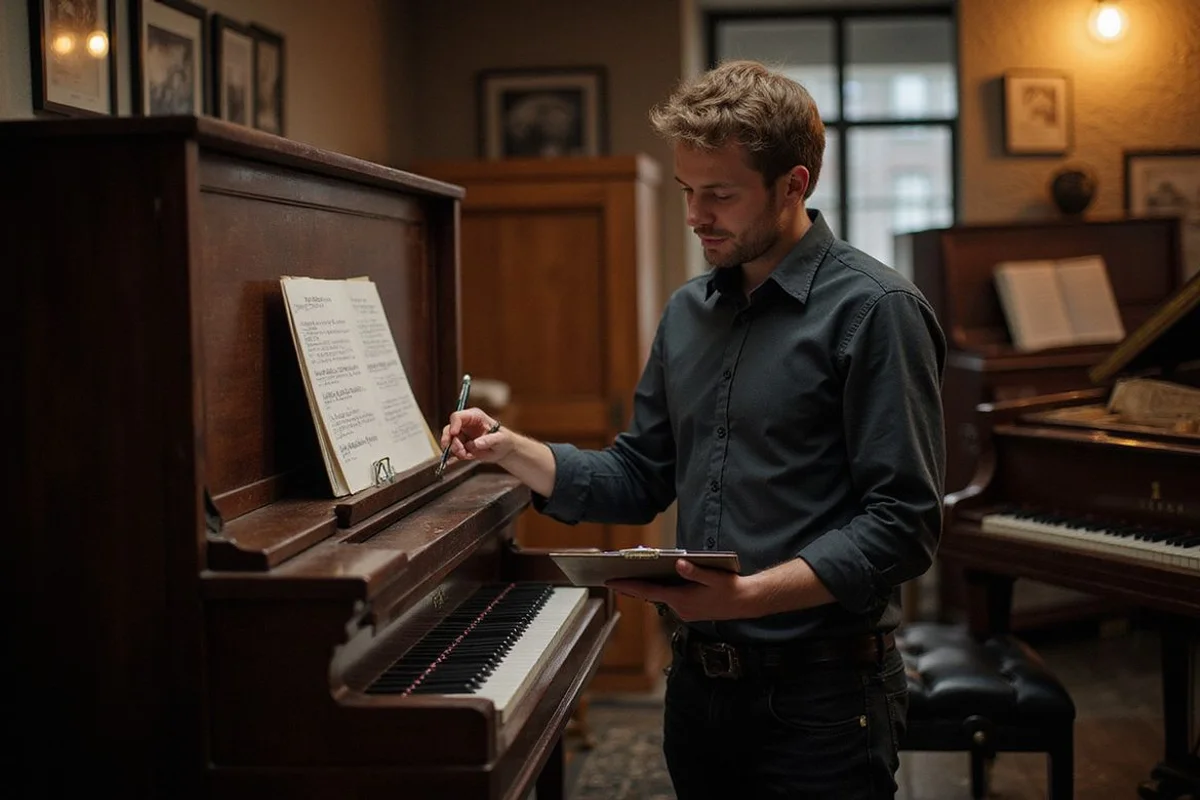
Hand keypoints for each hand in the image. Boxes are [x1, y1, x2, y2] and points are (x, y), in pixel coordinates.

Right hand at [440, 407, 511, 466]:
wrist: (503, 450)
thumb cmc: (504, 439)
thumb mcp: (500, 439)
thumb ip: (489, 440)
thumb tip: (476, 444)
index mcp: (474, 416)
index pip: (457, 417)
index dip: (453, 425)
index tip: (454, 434)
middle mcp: (465, 424)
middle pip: (449, 429)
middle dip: (450, 441)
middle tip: (459, 451)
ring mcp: (461, 435)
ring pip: (449, 442)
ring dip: (455, 450)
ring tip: (467, 455)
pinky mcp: (460, 445)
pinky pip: (453, 451)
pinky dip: (458, 456)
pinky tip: (469, 456)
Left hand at [606, 559, 755, 621]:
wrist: (746, 602)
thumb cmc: (730, 588)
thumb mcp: (713, 576)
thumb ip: (695, 571)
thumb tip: (680, 564)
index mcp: (681, 599)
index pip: (648, 592)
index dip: (628, 586)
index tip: (611, 582)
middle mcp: (680, 608)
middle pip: (650, 596)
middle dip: (632, 587)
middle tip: (612, 579)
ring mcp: (685, 611)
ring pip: (660, 599)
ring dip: (646, 590)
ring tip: (629, 579)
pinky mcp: (690, 611)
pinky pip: (669, 600)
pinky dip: (659, 592)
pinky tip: (655, 584)